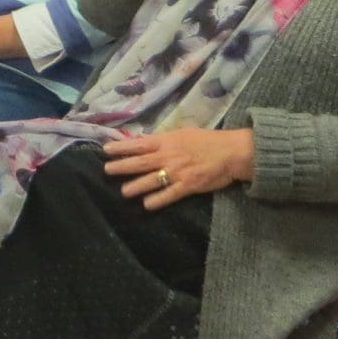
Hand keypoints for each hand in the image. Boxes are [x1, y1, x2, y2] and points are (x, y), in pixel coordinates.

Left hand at [104, 128, 254, 208]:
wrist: (231, 152)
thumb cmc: (207, 141)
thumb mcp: (183, 133)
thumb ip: (163, 139)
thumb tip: (143, 141)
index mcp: (166, 141)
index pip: (139, 144)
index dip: (122, 147)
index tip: (106, 150)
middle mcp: (168, 156)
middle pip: (140, 162)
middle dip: (122, 166)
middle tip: (107, 170)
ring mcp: (177, 172)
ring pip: (152, 180)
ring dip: (136, 186)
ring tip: (124, 192)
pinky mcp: (188, 186)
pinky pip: (169, 194)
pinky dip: (157, 200)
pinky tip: (147, 205)